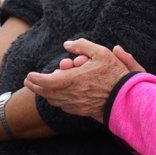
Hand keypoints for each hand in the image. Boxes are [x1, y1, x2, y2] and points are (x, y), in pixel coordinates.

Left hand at [24, 39, 144, 121]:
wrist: (126, 97)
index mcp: (73, 79)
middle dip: (35, 87)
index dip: (36, 79)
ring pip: (55, 101)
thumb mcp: (101, 52)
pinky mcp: (82, 111)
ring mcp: (76, 104)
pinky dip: (57, 100)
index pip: (47, 81)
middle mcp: (71, 94)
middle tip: (29, 82)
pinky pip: (64, 106)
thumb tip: (67, 44)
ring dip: (46, 94)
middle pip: (47, 93)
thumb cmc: (114, 73)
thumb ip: (82, 46)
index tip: (29, 75)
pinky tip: (58, 95)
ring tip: (41, 87)